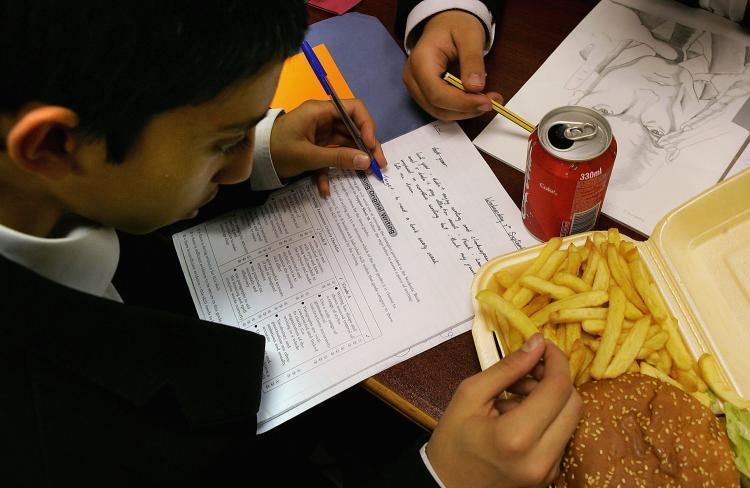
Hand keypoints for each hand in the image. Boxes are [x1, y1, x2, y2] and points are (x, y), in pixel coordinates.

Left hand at [270, 99, 386, 196]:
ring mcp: (318, 134)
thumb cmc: (276, 151)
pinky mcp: (314, 148)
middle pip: (352, 129)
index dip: (366, 125)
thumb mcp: (308, 156)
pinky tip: (325, 190)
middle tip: (378, 165)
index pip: (353, 109)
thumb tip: (366, 161)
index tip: (370, 145)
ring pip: (344, 144)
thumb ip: (338, 158)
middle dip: (366, 147)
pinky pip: (329, 157)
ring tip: (365, 176)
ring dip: (352, 160)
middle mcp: (322, 119)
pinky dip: (329, 172)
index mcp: (319, 111)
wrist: (251, 161)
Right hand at [402, 10, 501, 119]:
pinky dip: (461, 109)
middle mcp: (413, 79)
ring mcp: (416, 88)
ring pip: (440, 112)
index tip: (486, 102)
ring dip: (466, 112)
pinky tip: (476, 100)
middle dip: (466, 109)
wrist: (445, 24)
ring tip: (488, 100)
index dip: (462, 102)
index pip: (437, 93)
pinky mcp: (424, 94)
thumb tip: (476, 88)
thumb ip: (472, 60)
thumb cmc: (455, 26)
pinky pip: (442, 109)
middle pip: (437, 106)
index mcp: (420, 62)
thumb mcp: (469, 36)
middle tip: (492, 101)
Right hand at [426, 334, 581, 487]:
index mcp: (516, 436)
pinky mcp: (550, 476)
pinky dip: (547, 418)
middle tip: (528, 370)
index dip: (556, 360)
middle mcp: (541, 458)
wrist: (446, 487)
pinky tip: (519, 415)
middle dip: (555, 379)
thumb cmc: (452, 441)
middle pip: (573, 404)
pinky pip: (561, 436)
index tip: (543, 346)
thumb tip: (537, 344)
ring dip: (552, 399)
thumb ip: (507, 368)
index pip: (557, 388)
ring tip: (516, 395)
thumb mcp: (470, 395)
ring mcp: (548, 471)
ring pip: (571, 420)